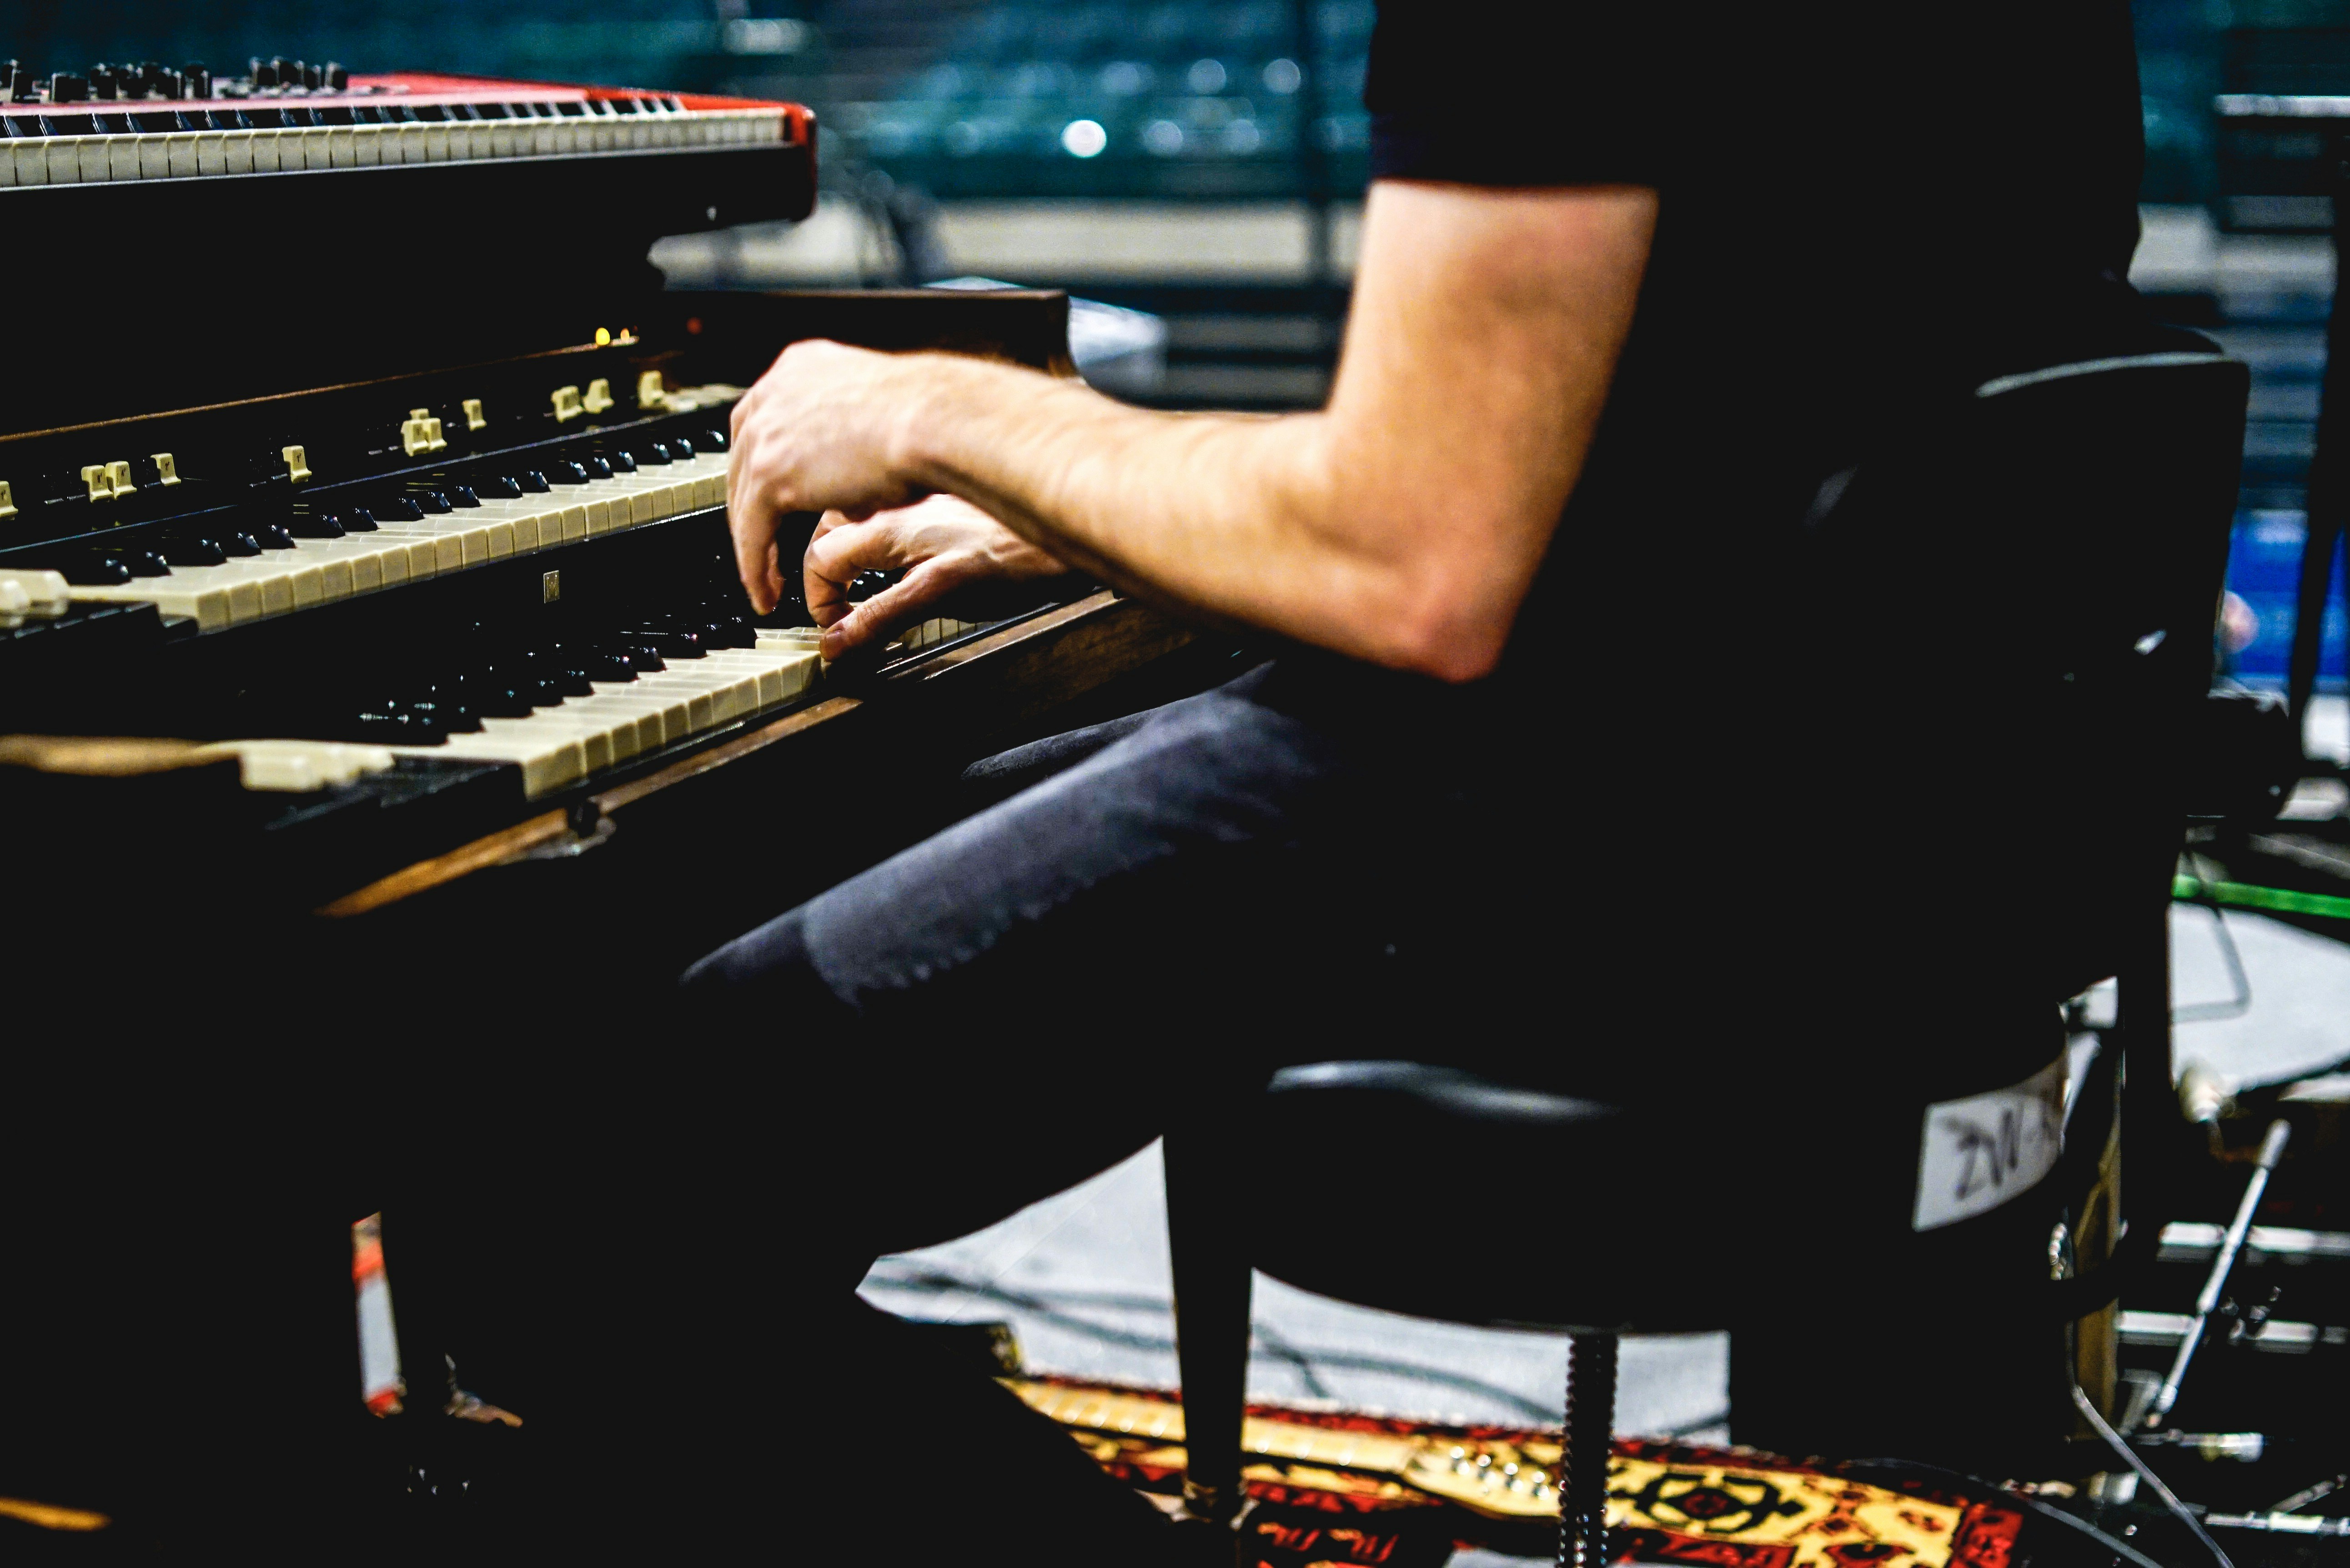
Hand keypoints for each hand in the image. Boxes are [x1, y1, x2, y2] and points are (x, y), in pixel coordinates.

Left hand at [726, 339, 936, 612]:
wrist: (939, 421)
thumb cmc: (934, 418)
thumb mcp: (878, 409)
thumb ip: (852, 431)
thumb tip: (851, 470)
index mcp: (800, 368)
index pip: (763, 426)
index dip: (763, 470)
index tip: (769, 503)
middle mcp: (774, 393)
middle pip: (743, 463)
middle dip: (752, 513)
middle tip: (762, 551)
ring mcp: (767, 431)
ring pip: (742, 502)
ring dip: (752, 548)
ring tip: (766, 585)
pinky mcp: (771, 474)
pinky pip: (751, 533)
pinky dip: (755, 569)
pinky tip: (768, 594)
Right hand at [804, 494, 1073, 657]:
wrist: (1063, 519)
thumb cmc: (1015, 558)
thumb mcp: (939, 596)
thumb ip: (881, 617)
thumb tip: (836, 643)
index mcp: (885, 529)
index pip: (819, 560)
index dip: (818, 600)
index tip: (834, 629)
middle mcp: (894, 504)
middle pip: (829, 530)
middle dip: (824, 569)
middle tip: (836, 604)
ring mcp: (918, 496)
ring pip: (858, 511)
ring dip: (847, 544)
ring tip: (858, 576)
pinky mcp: (943, 495)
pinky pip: (890, 504)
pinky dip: (880, 528)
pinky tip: (902, 547)